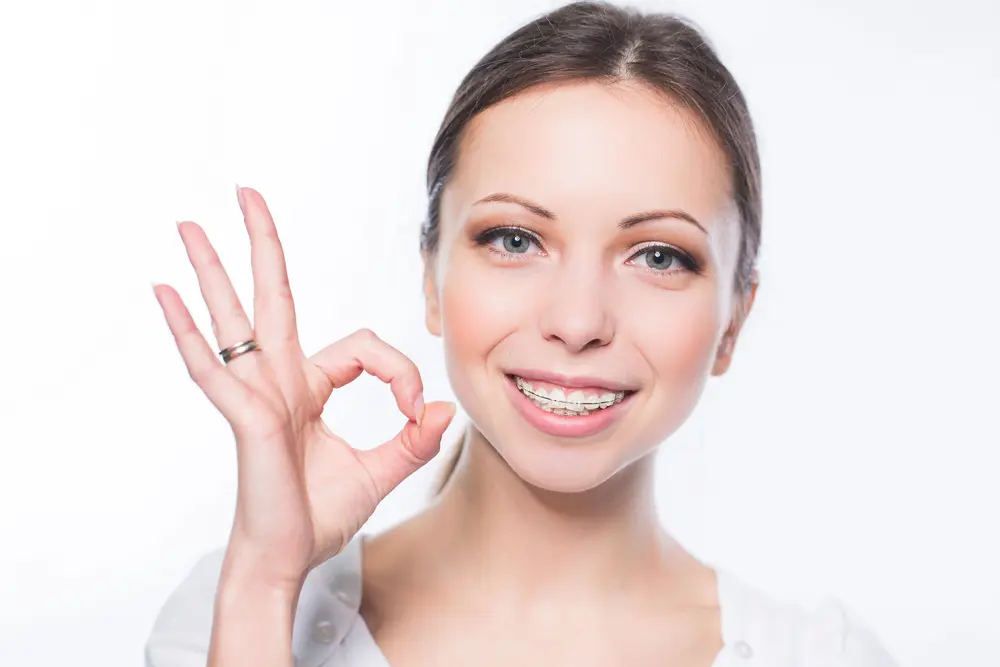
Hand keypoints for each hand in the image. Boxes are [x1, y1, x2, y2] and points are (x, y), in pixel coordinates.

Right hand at [152, 186, 454, 591]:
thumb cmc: (318, 516)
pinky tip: (165, 294)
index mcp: (309, 389)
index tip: (416, 409)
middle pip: (270, 299)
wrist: (287, 560)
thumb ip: (412, 441)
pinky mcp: (244, 419)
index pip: (362, 347)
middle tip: (246, 193)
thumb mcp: (379, 472)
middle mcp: (278, 383)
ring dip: (212, 270)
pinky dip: (188, 332)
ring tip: (188, 226)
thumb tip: (441, 409)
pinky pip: (213, 369)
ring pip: (233, 320)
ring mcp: (256, 397)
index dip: (398, 370)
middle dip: (261, 244)